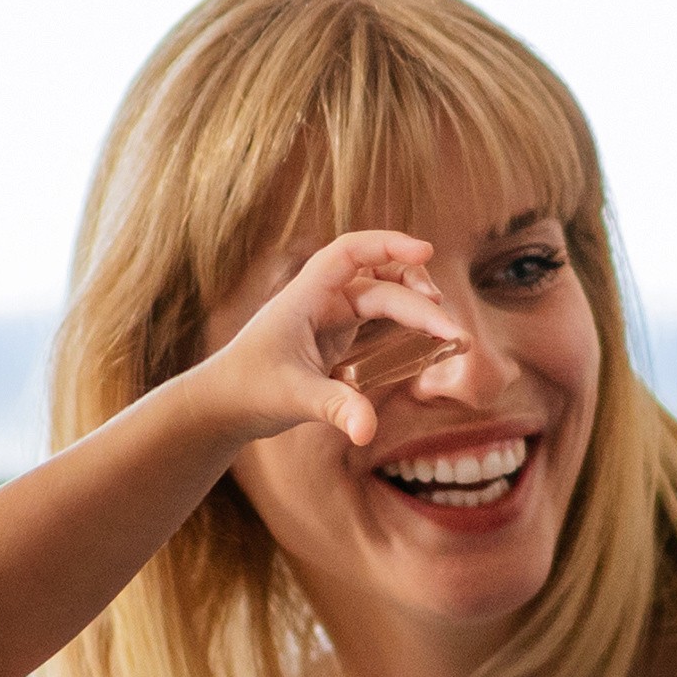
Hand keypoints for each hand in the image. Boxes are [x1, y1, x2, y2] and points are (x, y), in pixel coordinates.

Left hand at [200, 229, 475, 452]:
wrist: (225, 404)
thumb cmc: (250, 391)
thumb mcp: (294, 399)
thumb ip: (335, 408)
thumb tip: (367, 431)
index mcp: (304, 297)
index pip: (349, 253)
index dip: (387, 245)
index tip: (427, 252)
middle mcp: (319, 299)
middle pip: (379, 282)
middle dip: (418, 300)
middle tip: (451, 333)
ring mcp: (329, 314)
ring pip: (381, 293)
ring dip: (414, 303)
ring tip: (446, 331)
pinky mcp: (336, 333)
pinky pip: (377, 315)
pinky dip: (404, 321)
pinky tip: (427, 340)